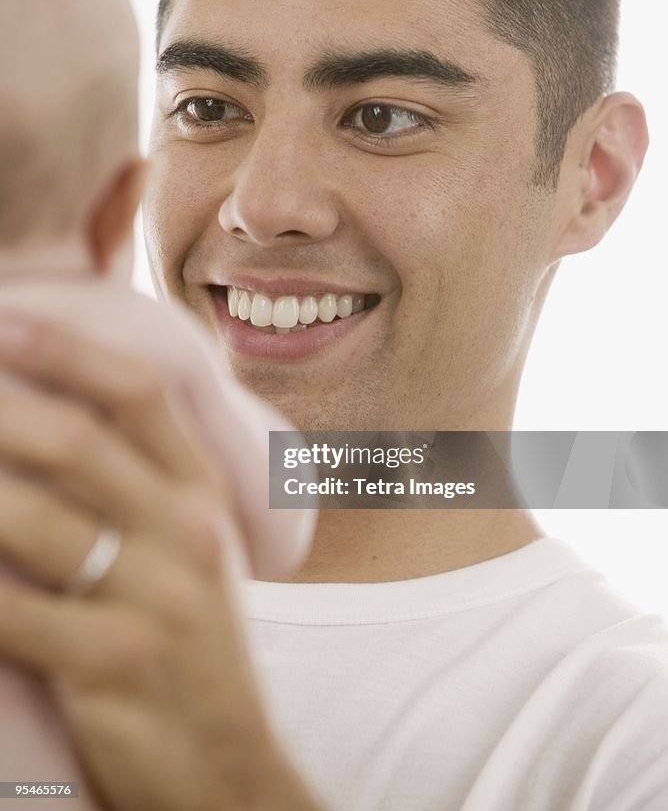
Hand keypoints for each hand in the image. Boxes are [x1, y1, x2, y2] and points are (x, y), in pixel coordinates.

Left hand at [0, 316, 319, 810]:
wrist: (226, 769)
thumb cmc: (193, 649)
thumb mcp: (191, 555)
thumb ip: (145, 488)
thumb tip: (55, 427)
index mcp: (201, 496)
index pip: (139, 395)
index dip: (66, 349)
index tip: (3, 320)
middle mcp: (185, 533)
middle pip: (76, 441)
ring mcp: (154, 598)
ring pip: (31, 520)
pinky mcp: (114, 663)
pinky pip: (8, 611)